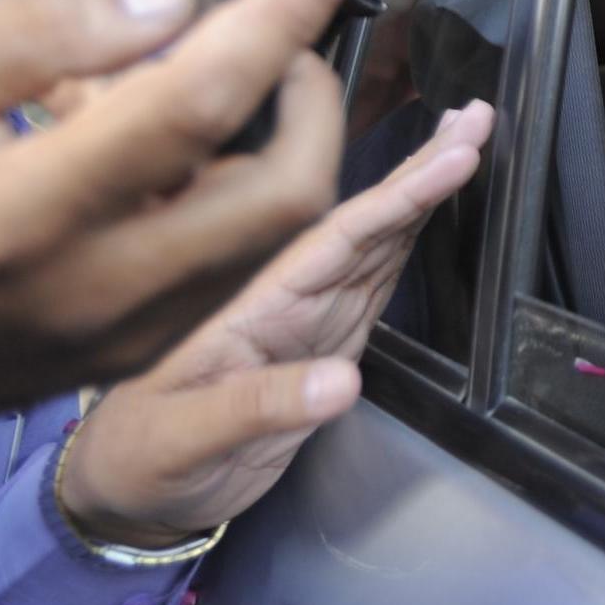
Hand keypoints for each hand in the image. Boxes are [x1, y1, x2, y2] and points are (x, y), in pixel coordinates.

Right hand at [0, 0, 356, 463]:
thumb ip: (36, 34)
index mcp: (16, 218)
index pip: (189, 108)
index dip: (273, 24)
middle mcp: (90, 294)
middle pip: (278, 196)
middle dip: (312, 97)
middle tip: (285, 26)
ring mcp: (118, 342)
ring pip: (276, 245)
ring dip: (299, 150)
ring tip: (260, 75)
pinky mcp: (130, 359)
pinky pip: (238, 277)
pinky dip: (260, 203)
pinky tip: (225, 146)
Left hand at [58, 103, 490, 546]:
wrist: (126, 487)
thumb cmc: (139, 458)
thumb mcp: (181, 440)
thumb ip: (257, 409)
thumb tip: (346, 382)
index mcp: (250, 301)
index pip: (336, 236)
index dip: (397, 195)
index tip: (452, 155)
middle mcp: (283, 293)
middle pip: (364, 219)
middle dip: (421, 168)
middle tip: (478, 117)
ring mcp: (305, 312)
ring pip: (374, 239)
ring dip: (421, 192)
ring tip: (468, 142)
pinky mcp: (322, 336)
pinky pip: (374, 276)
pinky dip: (408, 237)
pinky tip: (431, 207)